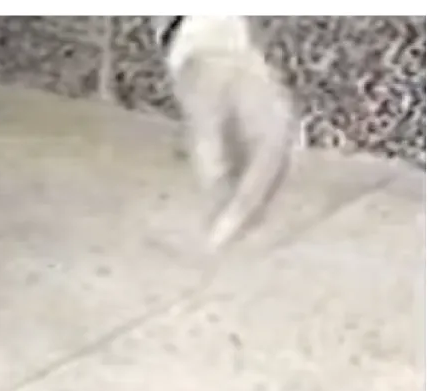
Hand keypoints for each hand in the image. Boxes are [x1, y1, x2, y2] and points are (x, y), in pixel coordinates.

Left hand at [168, 16, 296, 248]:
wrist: (215, 47)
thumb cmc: (207, 76)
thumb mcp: (200, 110)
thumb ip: (208, 148)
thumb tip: (212, 187)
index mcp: (272, 124)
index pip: (260, 179)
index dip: (240, 211)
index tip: (218, 239)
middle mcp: (283, 133)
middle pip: (270, 187)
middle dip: (247, 220)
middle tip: (218, 248)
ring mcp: (278, 137)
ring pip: (268, 185)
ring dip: (248, 213)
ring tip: (221, 242)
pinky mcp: (264, 142)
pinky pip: (259, 177)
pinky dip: (243, 198)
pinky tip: (222, 218)